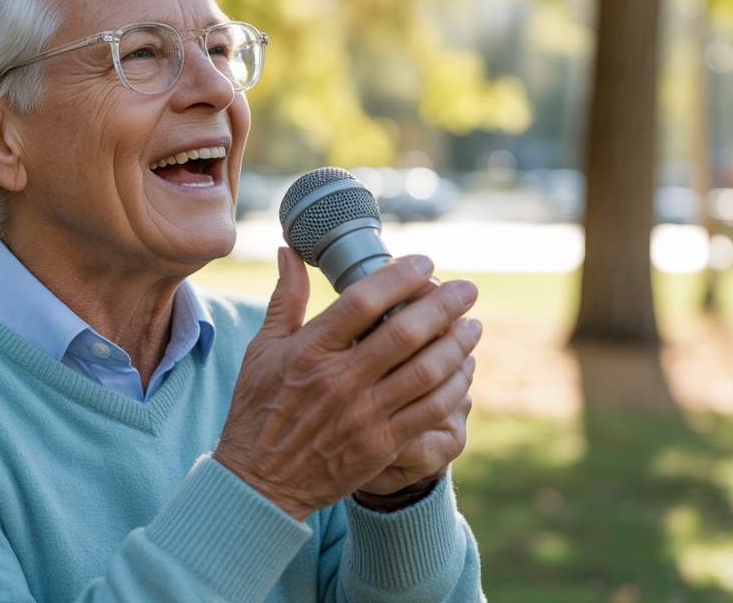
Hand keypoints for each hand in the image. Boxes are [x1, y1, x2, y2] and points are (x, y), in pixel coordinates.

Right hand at [213, 248, 477, 520]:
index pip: (361, 302)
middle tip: (467, 288)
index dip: (398, 277)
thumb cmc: (259, 408)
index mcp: (309, 351)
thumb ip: (285, 298)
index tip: (424, 262)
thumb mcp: (263, 349)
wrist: (260, 481)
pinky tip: (463, 368)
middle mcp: (339, 381)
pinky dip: (453, 386)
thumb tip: (288, 251)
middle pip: (403, 334)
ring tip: (473, 325)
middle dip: (442, 306)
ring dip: (456, 345)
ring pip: (425, 373)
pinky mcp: (381, 446)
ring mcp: (363, 415)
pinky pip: (430, 411)